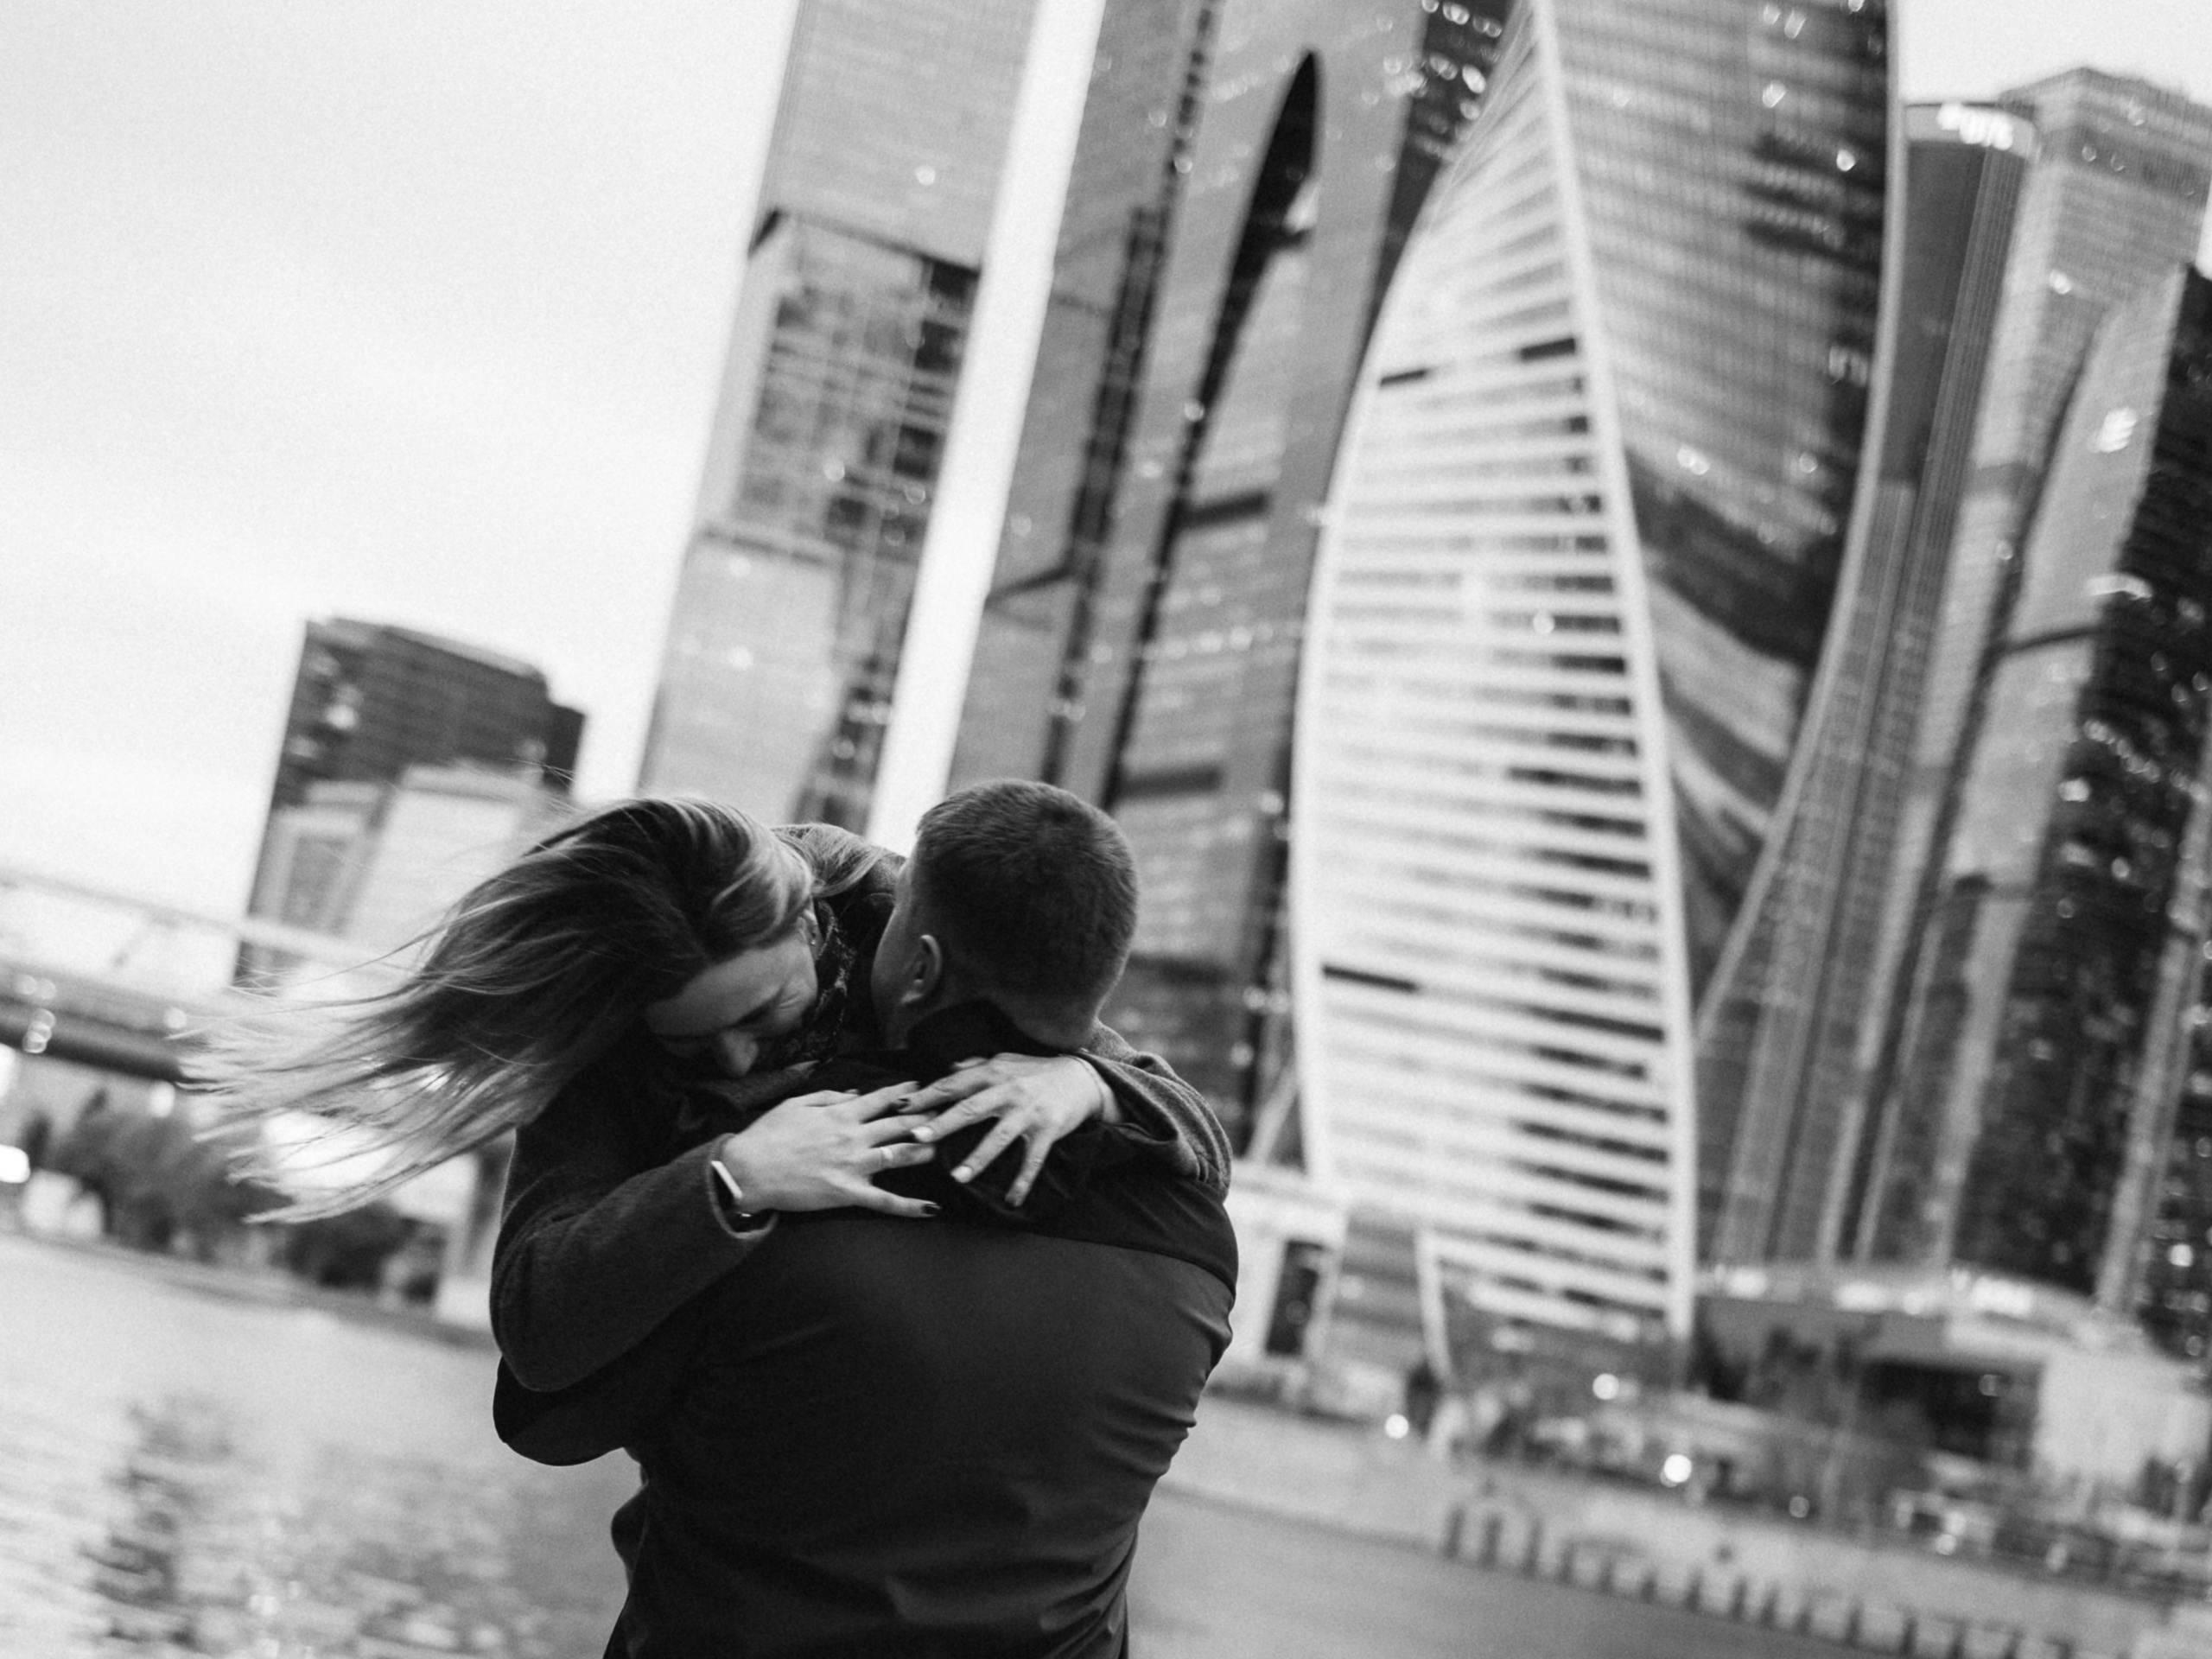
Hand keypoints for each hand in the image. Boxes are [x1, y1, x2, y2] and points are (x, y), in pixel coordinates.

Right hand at [716, 1081, 938, 1217]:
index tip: (920, 1088)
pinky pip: (885, 1201)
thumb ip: (829, 1096)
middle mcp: (853, 1137)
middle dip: (924, 1117)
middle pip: (898, 1124)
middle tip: (945, 1113)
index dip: (904, 1092)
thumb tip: (856, 1093)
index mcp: (840, 1114)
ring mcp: (853, 1165)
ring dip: (924, 1150)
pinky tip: (932, 1208)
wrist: (748, 1170)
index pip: (881, 1099)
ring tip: (943, 1146)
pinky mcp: (848, 1193)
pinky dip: (910, 1206)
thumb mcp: (796, 1104)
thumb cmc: (767, 1135)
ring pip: (900, 1156)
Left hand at [902, 1053, 1115, 1205]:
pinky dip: (1023, 1180)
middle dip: (942, 1125)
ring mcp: (1028, 1112)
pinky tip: (1011, 1199)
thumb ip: (975, 1066)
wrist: (1081, 1077)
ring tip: (958, 1178)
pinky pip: (1033, 1159)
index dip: (927, 1095)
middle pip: (970, 1110)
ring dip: (978, 1159)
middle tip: (917, 1140)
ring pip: (999, 1138)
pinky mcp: (1048, 1130)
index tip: (901, 1107)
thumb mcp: (1005, 1061)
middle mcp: (1008, 1091)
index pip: (953, 1085)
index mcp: (993, 1073)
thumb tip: (946, 1070)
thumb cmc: (1037, 1071)